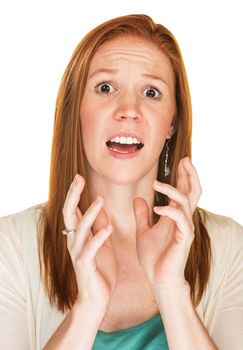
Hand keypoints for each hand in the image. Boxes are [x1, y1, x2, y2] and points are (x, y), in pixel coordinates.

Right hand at [62, 174, 116, 308]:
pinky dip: (99, 237)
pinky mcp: (86, 265)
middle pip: (69, 214)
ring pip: (79, 229)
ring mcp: (78, 253)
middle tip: (79, 179)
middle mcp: (74, 241)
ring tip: (100, 199)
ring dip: (90, 213)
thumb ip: (99, 227)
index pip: (73, 210)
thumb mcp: (102, 244)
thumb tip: (100, 208)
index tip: (79, 177)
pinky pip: (91, 248)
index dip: (74, 193)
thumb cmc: (100, 269)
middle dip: (74, 195)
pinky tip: (108, 228)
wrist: (97, 298)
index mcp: (78, 235)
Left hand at [133, 157, 201, 292]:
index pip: (183, 192)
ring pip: (186, 201)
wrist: (157, 280)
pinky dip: (169, 210)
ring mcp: (185, 228)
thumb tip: (138, 199)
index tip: (180, 161)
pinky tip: (156, 208)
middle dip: (190, 175)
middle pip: (193, 192)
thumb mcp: (143, 231)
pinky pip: (180, 219)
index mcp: (174, 217)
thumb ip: (142, 215)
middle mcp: (183, 220)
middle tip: (185, 159)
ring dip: (172, 190)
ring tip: (157, 183)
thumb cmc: (153, 258)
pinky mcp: (184, 238)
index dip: (183, 176)